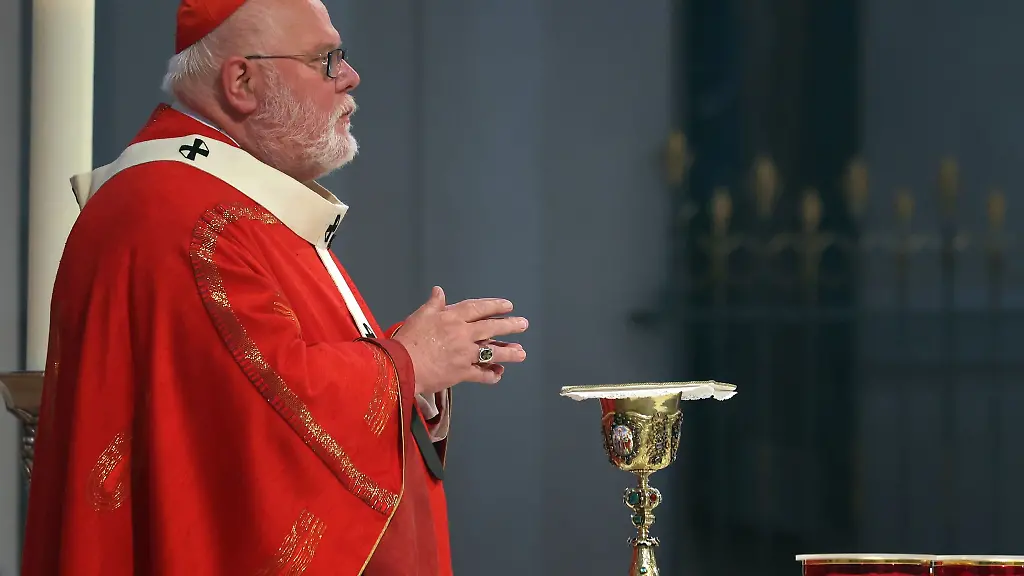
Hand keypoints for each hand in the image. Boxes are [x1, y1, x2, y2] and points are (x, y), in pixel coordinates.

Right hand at [393, 286, 528, 396]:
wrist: (402, 366)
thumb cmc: (408, 339)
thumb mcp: (420, 316)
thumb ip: (433, 304)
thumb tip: (439, 290)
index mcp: (452, 318)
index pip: (478, 308)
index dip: (494, 305)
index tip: (508, 305)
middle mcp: (462, 334)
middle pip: (491, 328)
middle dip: (509, 325)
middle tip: (523, 324)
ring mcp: (464, 354)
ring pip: (492, 352)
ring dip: (508, 352)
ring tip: (521, 353)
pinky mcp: (462, 373)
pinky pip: (481, 374)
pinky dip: (491, 375)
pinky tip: (499, 374)